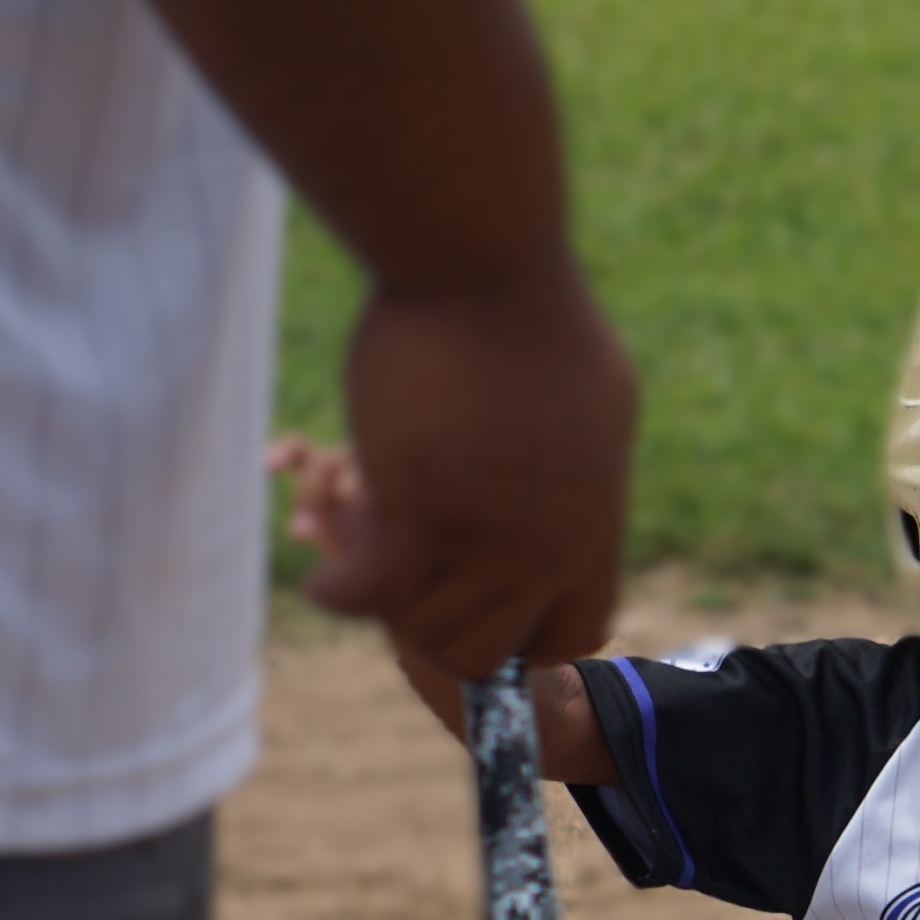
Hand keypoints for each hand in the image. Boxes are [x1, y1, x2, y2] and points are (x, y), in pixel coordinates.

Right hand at [304, 271, 636, 680]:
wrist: (484, 267)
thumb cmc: (531, 316)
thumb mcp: (595, 402)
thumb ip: (584, 471)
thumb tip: (583, 500)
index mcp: (594, 521)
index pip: (579, 632)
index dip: (527, 647)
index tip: (481, 619)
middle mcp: (548, 545)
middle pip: (488, 651)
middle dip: (436, 629)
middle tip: (405, 574)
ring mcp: (485, 535)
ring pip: (423, 632)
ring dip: (387, 603)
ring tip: (369, 546)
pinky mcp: (417, 509)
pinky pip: (365, 595)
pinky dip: (335, 593)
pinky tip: (324, 575)